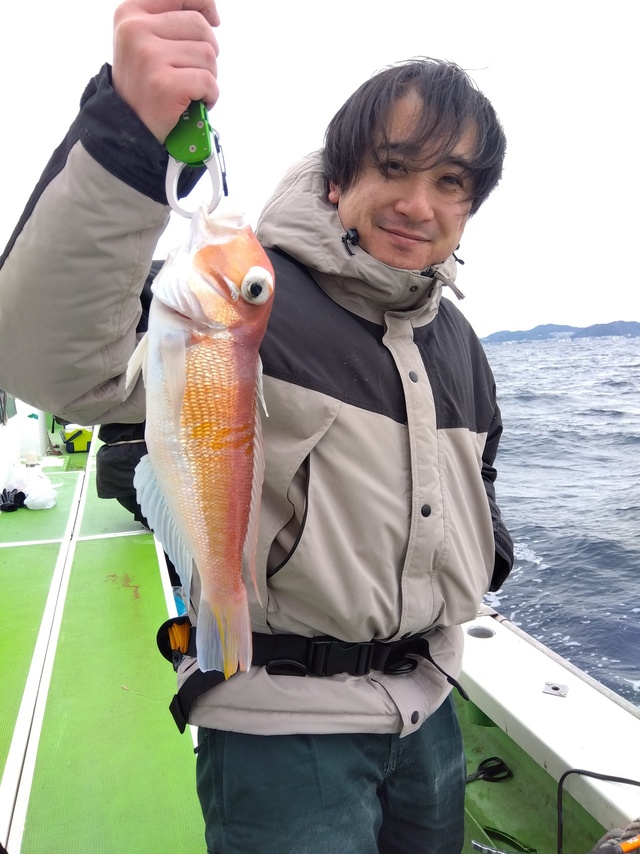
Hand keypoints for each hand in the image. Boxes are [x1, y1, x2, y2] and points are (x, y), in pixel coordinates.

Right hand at [112, 0, 219, 142]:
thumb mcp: (146, 41)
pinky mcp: (164, 84)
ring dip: (208, 76)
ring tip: (190, 89)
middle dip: (207, 52)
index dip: (204, 4)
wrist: (128, 128)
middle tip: (195, 71)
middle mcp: (136, 30)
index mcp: (131, 13)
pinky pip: (208, 81)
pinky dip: (210, 95)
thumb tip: (210, 13)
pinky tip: (196, 102)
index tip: (213, 19)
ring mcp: (149, 57)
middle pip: (199, 27)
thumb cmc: (145, 85)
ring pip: (207, 55)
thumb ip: (170, 20)